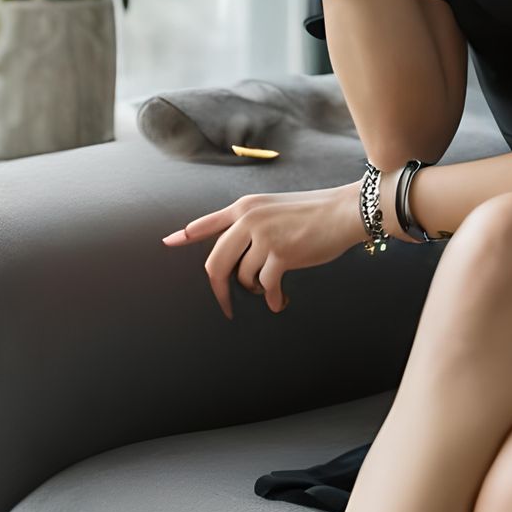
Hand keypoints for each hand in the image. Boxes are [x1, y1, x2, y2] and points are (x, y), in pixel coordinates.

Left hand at [160, 182, 363, 317]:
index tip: (167, 242)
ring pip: (244, 278)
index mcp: (245, 206)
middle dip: (219, 290)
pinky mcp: (280, 254)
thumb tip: (235, 257)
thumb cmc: (314, 212)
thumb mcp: (275, 208)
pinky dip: (272, 298)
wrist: (344, 212)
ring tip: (272, 288)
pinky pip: (265, 287)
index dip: (185, 235)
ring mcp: (263, 236)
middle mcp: (249, 219)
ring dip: (256, 290)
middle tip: (226, 305)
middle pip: (215, 264)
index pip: (206, 223)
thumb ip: (252, 225)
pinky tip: (280, 300)